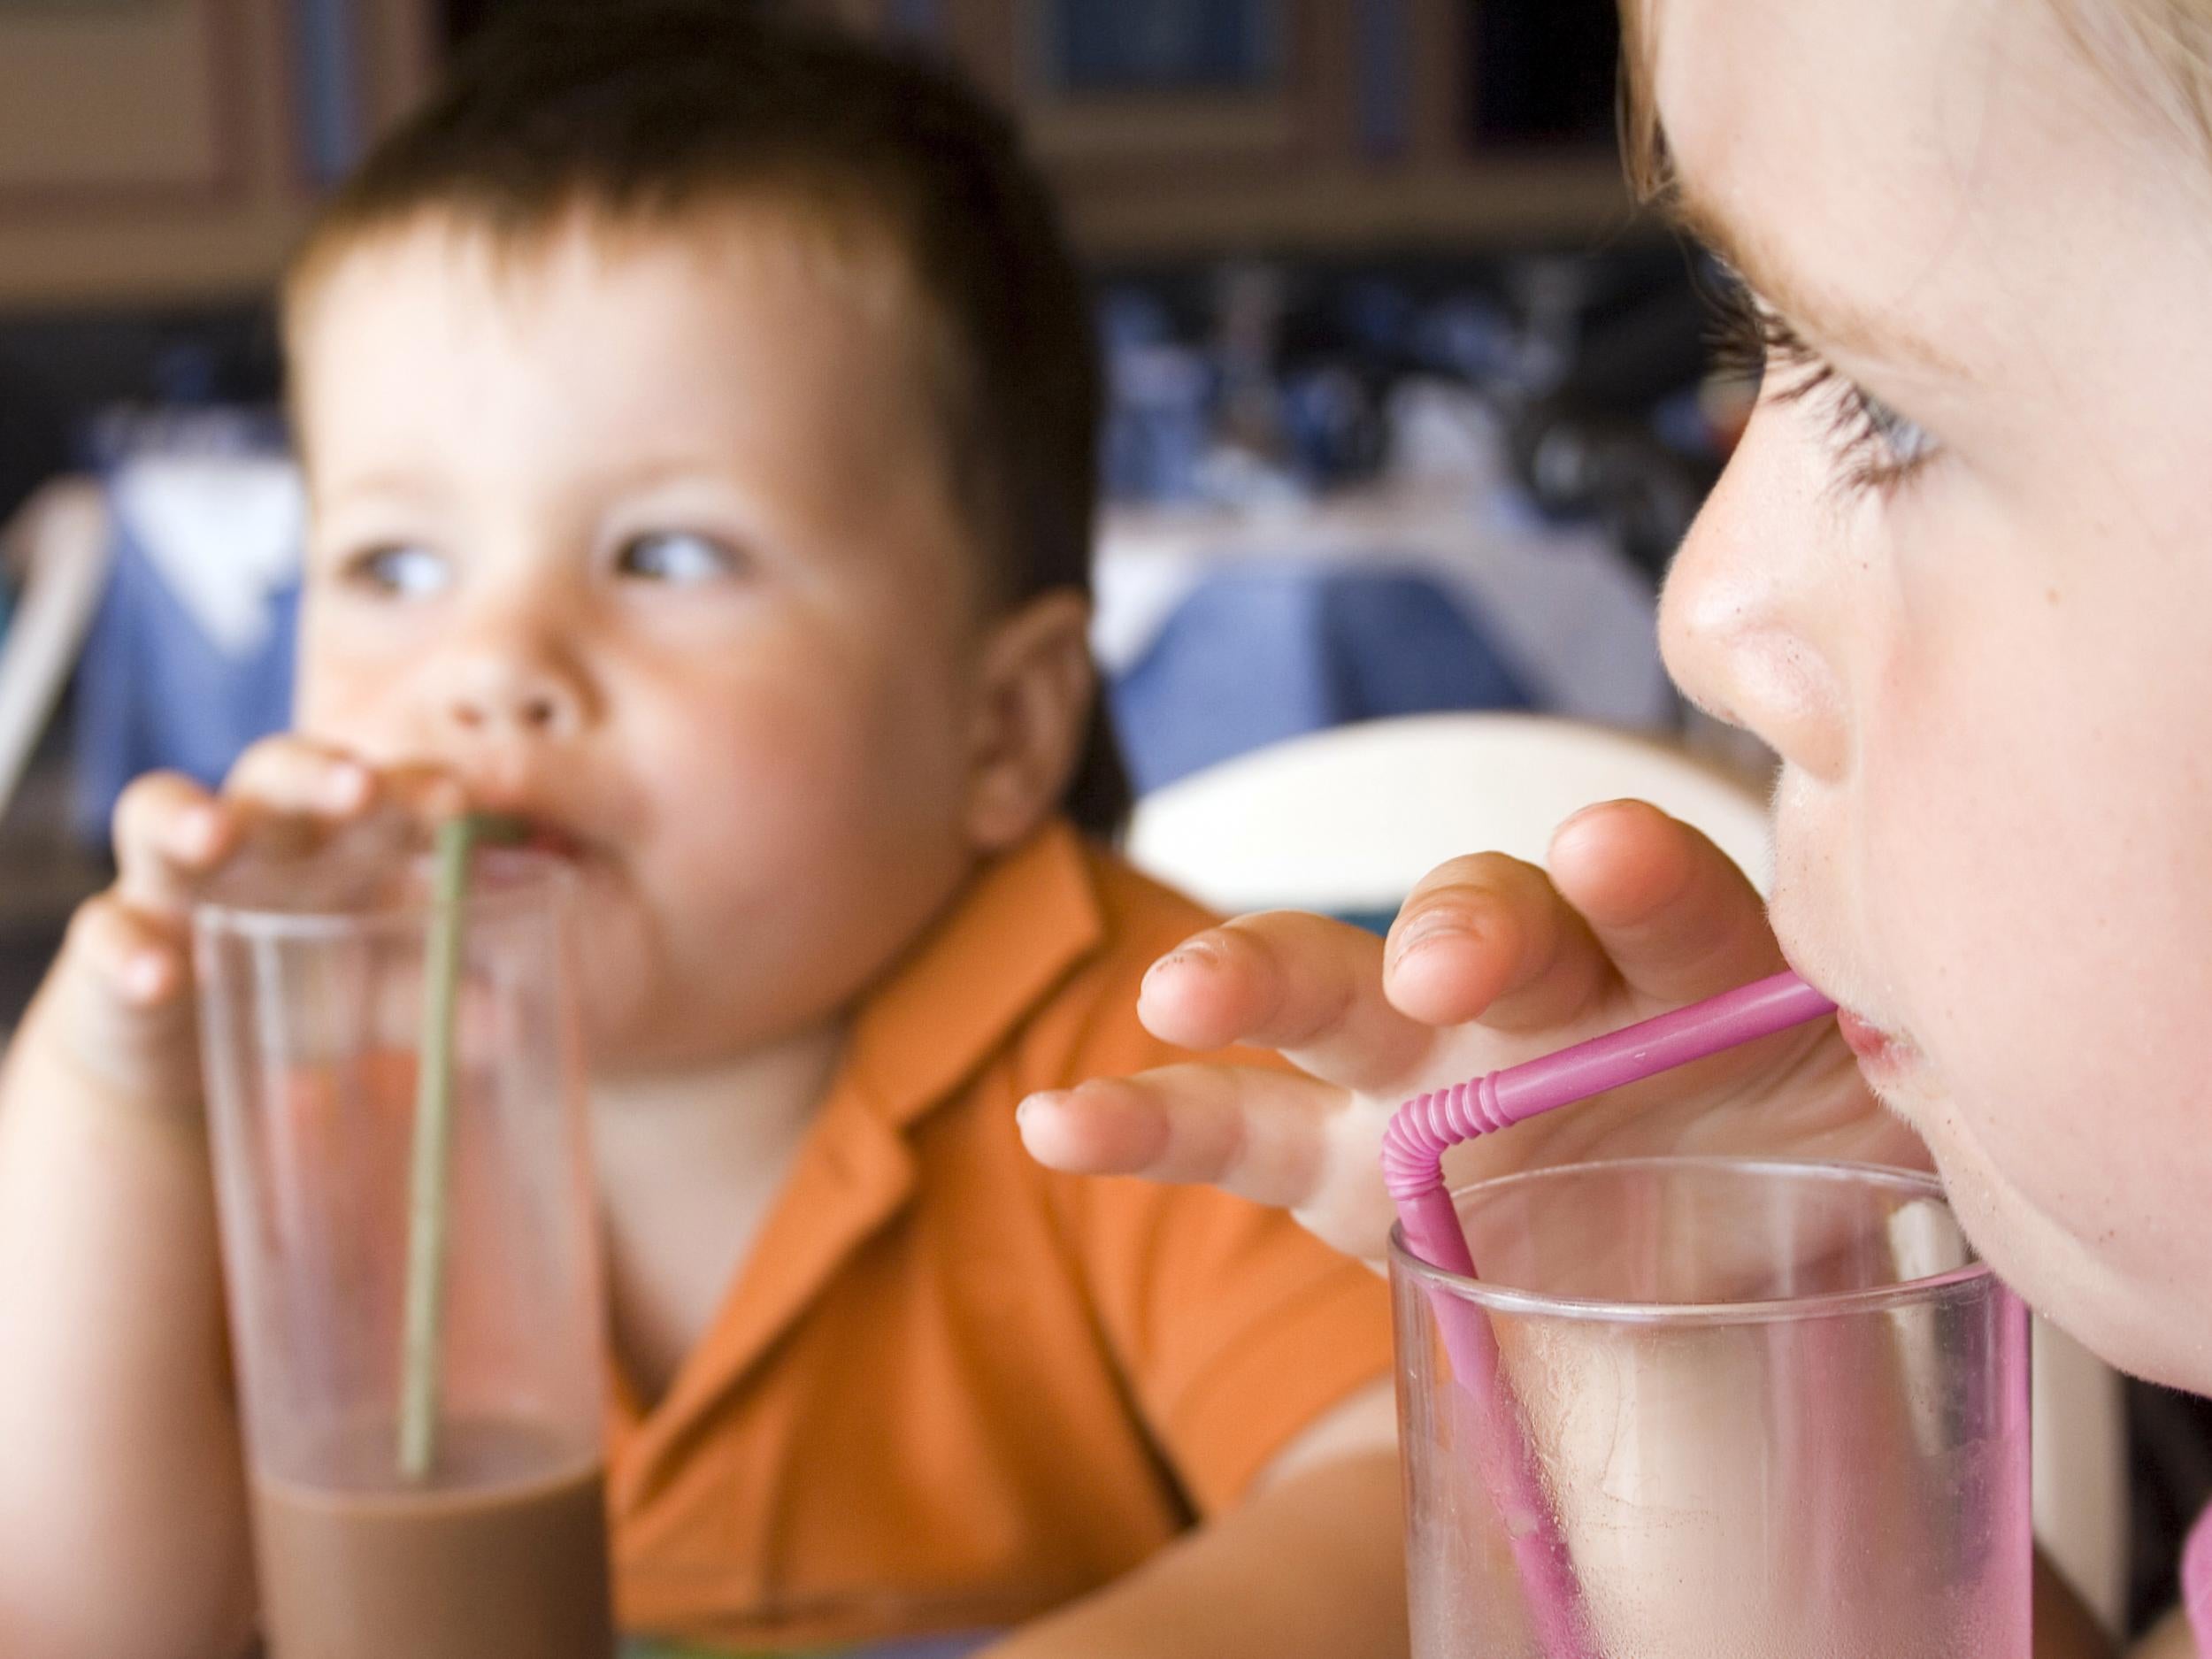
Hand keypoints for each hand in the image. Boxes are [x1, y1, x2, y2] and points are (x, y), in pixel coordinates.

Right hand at [31, 736, 463, 1111]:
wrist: (184, 1044)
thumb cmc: (300, 984)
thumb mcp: (377, 997)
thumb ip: (440, 1001)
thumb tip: (517, 1018)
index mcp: (334, 839)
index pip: (378, 791)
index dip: (414, 788)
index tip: (456, 802)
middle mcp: (254, 838)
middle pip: (278, 773)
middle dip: (317, 774)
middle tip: (358, 784)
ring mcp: (171, 880)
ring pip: (162, 813)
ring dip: (189, 818)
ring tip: (218, 834)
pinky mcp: (112, 936)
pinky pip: (104, 928)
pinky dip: (125, 948)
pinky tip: (158, 975)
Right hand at [1020, 800, 1918, 1265]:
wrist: (1711, 1266)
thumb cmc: (1792, 1154)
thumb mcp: (1869, 1111)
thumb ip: (1883, 1063)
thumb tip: (1929, 1050)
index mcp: (1681, 955)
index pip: (1661, 891)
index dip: (1636, 876)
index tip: (1615, 859)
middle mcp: (1540, 983)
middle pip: (1480, 915)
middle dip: (1456, 926)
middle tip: (1445, 966)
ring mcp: (1424, 1063)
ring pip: (1331, 990)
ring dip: (1256, 975)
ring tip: (1182, 992)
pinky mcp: (1343, 1158)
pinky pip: (1234, 1129)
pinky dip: (1148, 1125)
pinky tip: (1058, 1127)